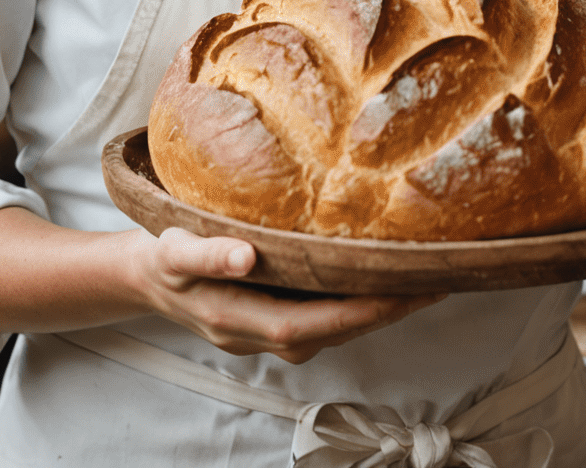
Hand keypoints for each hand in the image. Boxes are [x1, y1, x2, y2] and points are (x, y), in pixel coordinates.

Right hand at [129, 227, 441, 364]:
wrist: (149, 279)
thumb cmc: (164, 259)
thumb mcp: (176, 250)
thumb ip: (208, 254)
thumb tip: (246, 256)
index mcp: (238, 319)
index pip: (307, 324)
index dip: (355, 312)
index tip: (399, 293)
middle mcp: (262, 336)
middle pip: (334, 331)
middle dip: (386, 311)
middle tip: (435, 282)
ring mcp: (271, 334)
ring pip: (335, 329)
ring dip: (380, 309)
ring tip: (424, 280)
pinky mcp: (278, 322)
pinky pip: (327, 319)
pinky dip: (359, 304)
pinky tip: (385, 281)